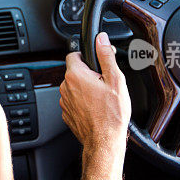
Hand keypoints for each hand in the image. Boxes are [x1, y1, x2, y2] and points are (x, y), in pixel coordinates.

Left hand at [60, 33, 130, 170]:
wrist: (104, 140)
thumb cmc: (111, 113)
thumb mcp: (115, 79)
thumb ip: (106, 56)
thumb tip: (101, 39)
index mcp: (75, 75)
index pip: (73, 54)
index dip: (86, 56)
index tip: (96, 63)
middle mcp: (65, 87)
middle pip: (75, 72)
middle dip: (88, 75)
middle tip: (104, 84)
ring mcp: (64, 102)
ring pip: (74, 88)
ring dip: (85, 89)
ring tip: (101, 99)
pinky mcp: (67, 114)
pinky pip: (74, 102)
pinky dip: (83, 103)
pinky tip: (96, 109)